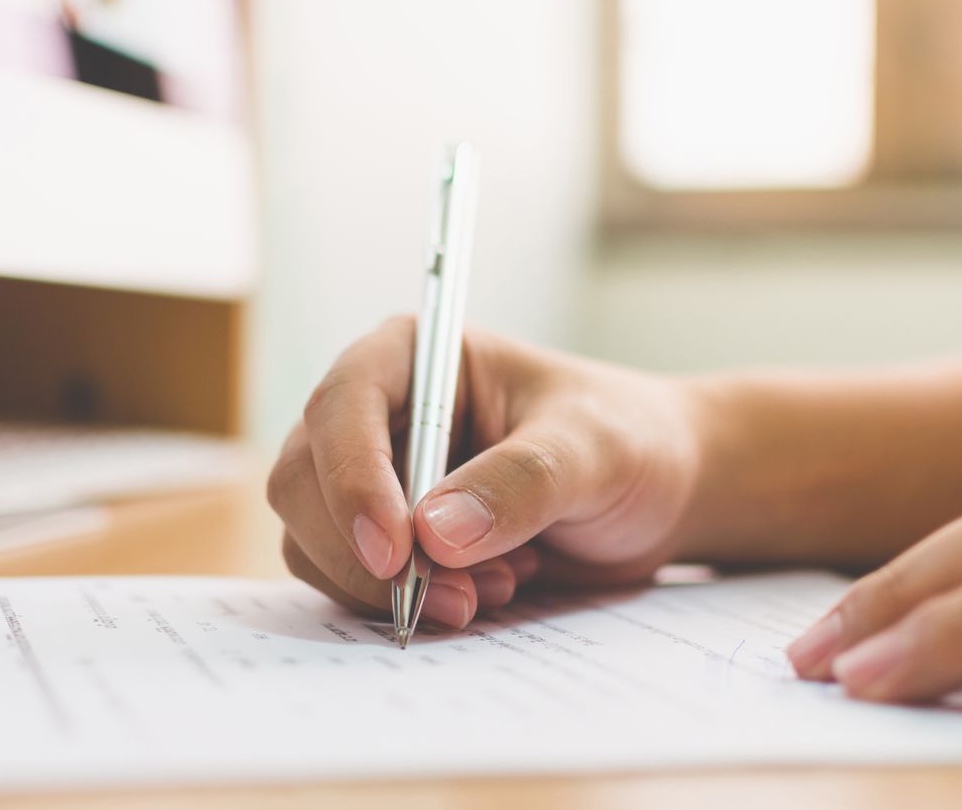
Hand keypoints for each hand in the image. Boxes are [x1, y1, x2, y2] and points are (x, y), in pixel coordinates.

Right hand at [267, 317, 700, 630]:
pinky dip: (407, 604)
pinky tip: (490, 592)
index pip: (344, 405)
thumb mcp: (594, 450)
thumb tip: (433, 535)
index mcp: (416, 356)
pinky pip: (352, 582)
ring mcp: (378, 480)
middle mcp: (382, 415)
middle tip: (455, 597)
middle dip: (367, 552)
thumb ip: (522, 482)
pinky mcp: (391, 540)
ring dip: (389, 588)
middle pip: (305, 480)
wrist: (655, 493)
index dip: (352, 478)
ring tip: (496, 589)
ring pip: (316, 540)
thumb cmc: (627, 440)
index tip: (397, 552)